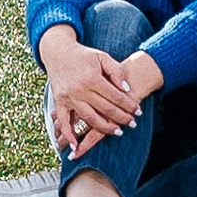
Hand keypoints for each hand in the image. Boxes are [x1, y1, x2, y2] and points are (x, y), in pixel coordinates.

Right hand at [45, 33, 140, 153]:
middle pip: (105, 109)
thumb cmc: (83, 55)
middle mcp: (80, 89)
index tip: (138, 111)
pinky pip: (63, 121)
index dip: (128, 105)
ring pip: (89, 118)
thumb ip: (116, 71)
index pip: (115, 96)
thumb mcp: (102, 57)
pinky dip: (68, 134)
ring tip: (117, 132)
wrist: (58, 52)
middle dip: (121, 118)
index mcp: (92, 77)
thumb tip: (127, 89)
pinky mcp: (59, 102)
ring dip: (104, 128)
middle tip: (133, 124)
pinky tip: (75, 145)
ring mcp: (68, 97)